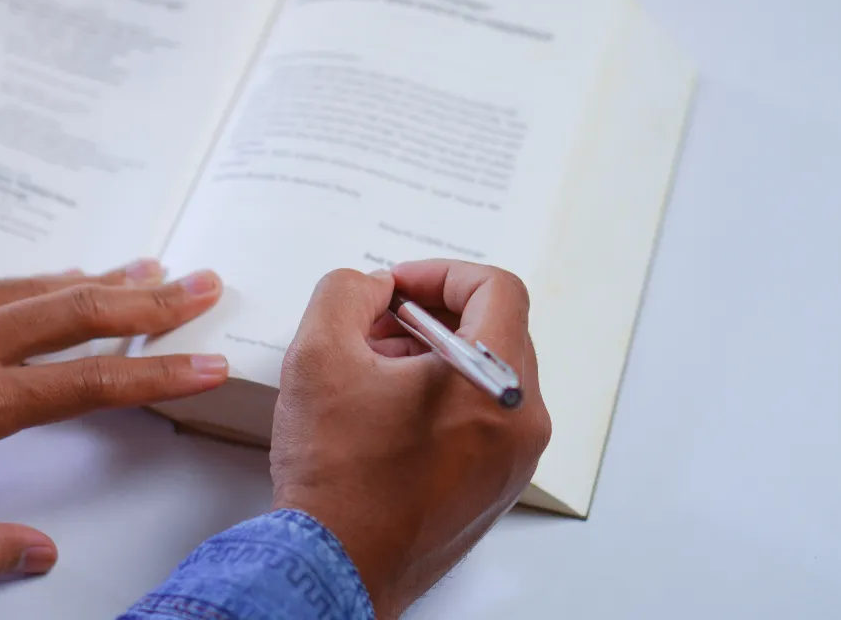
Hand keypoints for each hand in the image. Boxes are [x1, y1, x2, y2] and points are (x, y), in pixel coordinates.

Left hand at [0, 259, 225, 584]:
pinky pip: (4, 280)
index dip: (157, 374)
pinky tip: (72, 276)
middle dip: (155, 300)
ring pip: (47, 286)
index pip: (88, 383)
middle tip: (207, 285)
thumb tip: (35, 554)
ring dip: (111, 279)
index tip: (204, 364)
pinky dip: (53, 277)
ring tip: (160, 271)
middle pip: (82, 311)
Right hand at [270, 260, 551, 616]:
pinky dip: (444, 399)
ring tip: (374, 371)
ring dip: (434, 357)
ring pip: (488, 375)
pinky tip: (388, 412)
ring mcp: (514, 461)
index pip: (498, 289)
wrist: (335, 566)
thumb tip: (373, 287)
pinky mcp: (496, 487)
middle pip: (495, 330)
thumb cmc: (335, 476)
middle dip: (431, 315)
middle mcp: (522, 422)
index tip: (398, 288)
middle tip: (376, 326)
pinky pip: (484, 419)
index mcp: (495, 381)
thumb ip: (346, 292)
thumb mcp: (319, 354)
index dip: (441, 273)